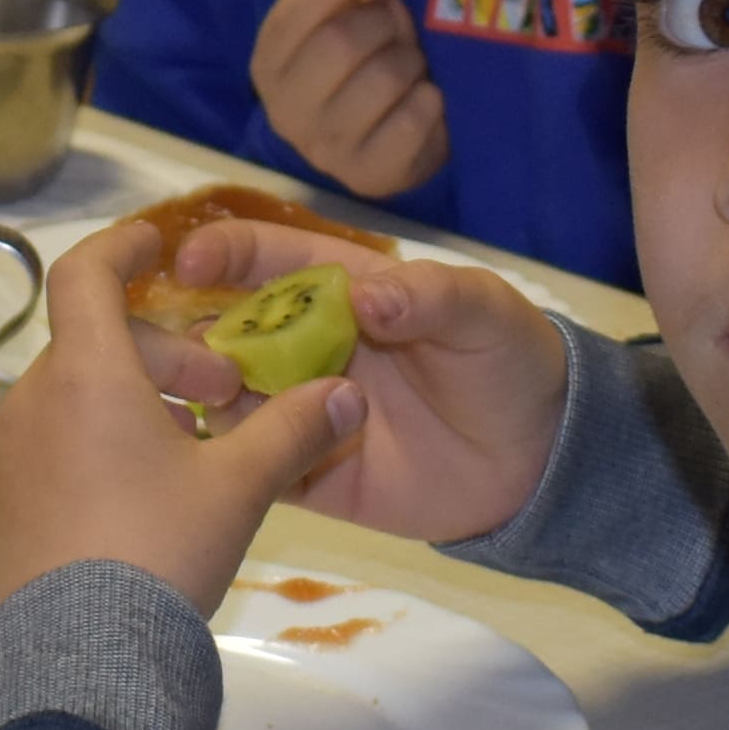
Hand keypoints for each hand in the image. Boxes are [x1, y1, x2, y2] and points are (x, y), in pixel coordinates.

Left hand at [0, 227, 369, 621]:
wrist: (76, 666)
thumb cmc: (158, 555)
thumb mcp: (239, 488)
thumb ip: (295, 430)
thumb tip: (348, 395)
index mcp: (85, 375)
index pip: (86, 274)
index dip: (123, 247)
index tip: (157, 244)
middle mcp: (28, 404)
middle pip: (93, 346)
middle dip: (161, 357)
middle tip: (219, 394)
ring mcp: (0, 460)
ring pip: (65, 404)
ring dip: (122, 407)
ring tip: (179, 456)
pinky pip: (38, 456)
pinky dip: (82, 453)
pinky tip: (125, 503)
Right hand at [139, 215, 573, 548]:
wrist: (540, 460)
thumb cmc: (509, 361)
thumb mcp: (484, 313)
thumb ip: (430, 296)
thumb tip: (366, 295)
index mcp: (342, 292)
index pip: (269, 261)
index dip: (226, 255)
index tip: (188, 262)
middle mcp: (308, 348)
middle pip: (230, 333)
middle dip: (196, 338)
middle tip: (194, 357)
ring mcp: (303, 412)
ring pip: (230, 401)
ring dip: (210, 400)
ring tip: (216, 409)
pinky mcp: (310, 475)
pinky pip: (258, 469)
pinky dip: (236, 465)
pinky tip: (228, 463)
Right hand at [250, 0, 444, 197]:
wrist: (386, 144)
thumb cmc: (363, 68)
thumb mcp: (343, 22)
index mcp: (269, 65)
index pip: (290, 17)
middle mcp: (286, 111)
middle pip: (341, 43)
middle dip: (384, 24)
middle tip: (398, 24)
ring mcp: (326, 150)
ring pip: (384, 78)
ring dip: (410, 61)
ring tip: (411, 66)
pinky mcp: (369, 176)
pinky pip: (414, 118)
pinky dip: (429, 99)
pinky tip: (423, 99)